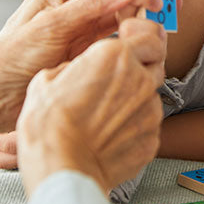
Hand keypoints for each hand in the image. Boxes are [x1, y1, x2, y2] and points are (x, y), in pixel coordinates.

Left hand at [0, 0, 164, 141]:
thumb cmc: (9, 58)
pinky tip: (148, 36)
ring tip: (167, 16)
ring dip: (145, 11)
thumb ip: (91, 5)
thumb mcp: (51, 27)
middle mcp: (75, 4)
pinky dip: (135, 33)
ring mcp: (82, 29)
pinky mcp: (87, 52)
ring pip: (123, 12)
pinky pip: (118, 35)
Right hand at [0, 12, 167, 170]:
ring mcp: (149, 109)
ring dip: (135, 99)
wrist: (60, 169)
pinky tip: (112, 135)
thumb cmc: (48, 125)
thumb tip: (80, 70)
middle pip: (155, 62)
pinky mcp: (152, 137)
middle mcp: (139, 78)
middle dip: (142, 65)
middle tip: (118, 78)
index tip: (133, 40)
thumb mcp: (48, 78)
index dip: (143, 35)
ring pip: (151, 95)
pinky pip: (148, 124)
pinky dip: (135, 126)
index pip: (150, 33)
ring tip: (107, 115)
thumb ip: (77, 66)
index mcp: (115, 55)